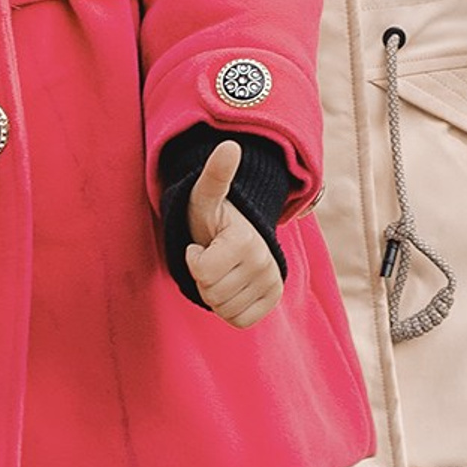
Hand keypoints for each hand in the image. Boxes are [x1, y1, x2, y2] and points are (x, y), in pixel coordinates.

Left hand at [185, 141, 282, 328]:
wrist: (234, 233)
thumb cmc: (211, 217)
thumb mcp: (205, 196)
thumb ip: (215, 175)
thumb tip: (230, 146)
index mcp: (245, 240)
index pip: (202, 272)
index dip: (193, 260)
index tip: (201, 245)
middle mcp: (265, 263)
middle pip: (212, 294)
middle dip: (203, 278)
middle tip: (211, 258)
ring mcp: (272, 283)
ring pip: (225, 309)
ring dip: (214, 294)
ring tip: (220, 270)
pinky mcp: (273, 299)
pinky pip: (240, 321)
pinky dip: (228, 309)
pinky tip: (230, 287)